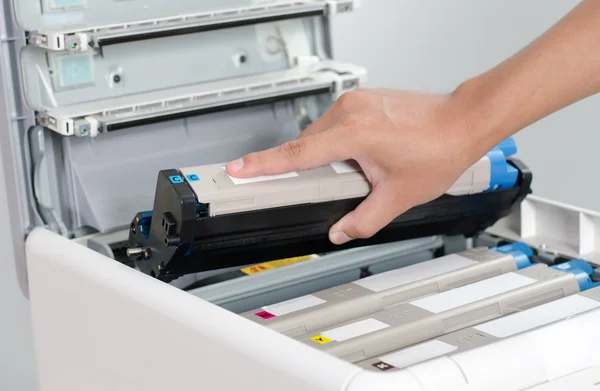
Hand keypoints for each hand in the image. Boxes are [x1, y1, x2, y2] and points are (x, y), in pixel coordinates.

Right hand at [225, 88, 489, 243]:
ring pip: (322, 134)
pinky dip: (340, 142)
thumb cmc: (438, 150)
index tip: (237, 168)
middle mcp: (350, 110)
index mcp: (353, 132)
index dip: (263, 164)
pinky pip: (336, 124)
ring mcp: (357, 101)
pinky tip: (365, 155)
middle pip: (309, 146)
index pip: (297, 153)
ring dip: (329, 156)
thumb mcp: (398, 196)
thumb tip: (340, 231)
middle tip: (336, 187)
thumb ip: (363, 219)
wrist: (462, 121)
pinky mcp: (363, 99)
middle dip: (313, 170)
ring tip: (364, 170)